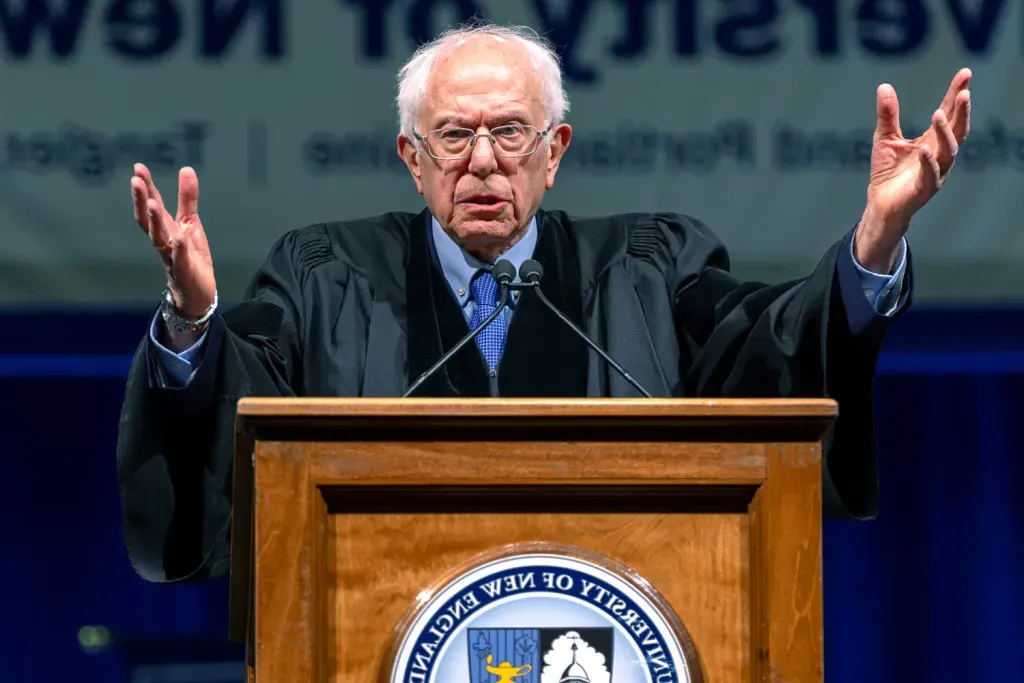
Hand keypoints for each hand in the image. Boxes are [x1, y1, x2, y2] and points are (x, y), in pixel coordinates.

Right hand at [131, 164, 216, 322]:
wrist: (196, 292)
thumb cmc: (189, 256)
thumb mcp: (190, 223)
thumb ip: (187, 199)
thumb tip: (186, 169)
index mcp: (165, 227)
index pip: (151, 204)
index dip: (146, 186)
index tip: (138, 168)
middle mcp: (163, 241)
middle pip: (147, 219)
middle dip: (141, 200)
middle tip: (136, 181)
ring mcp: (171, 256)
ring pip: (159, 238)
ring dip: (155, 221)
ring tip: (153, 203)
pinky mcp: (183, 271)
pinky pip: (179, 259)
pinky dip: (178, 248)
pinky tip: (179, 236)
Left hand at [855, 68, 971, 271]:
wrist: (880, 204)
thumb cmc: (887, 171)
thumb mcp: (885, 138)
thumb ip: (888, 114)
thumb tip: (884, 86)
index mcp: (933, 139)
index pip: (949, 113)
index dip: (956, 93)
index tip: (965, 73)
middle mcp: (940, 154)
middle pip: (957, 130)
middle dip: (961, 111)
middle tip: (964, 92)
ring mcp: (936, 171)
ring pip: (948, 151)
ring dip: (945, 132)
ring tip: (938, 114)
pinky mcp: (925, 188)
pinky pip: (931, 174)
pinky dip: (929, 161)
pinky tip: (925, 148)